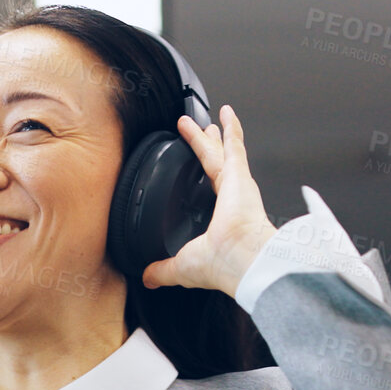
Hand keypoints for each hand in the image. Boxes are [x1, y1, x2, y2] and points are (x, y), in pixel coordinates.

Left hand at [140, 105, 276, 297]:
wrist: (243, 260)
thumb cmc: (224, 265)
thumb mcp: (183, 266)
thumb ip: (163, 269)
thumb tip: (147, 277)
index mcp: (222, 219)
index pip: (209, 192)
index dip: (202, 179)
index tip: (197, 169)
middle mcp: (232, 200)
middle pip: (215, 166)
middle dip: (208, 149)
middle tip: (204, 133)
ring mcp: (237, 185)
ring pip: (221, 153)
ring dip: (212, 136)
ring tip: (208, 119)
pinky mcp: (239, 175)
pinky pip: (234, 144)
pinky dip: (231, 127)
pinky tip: (226, 112)